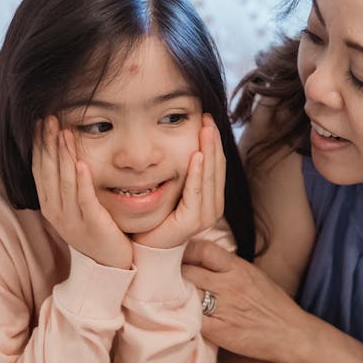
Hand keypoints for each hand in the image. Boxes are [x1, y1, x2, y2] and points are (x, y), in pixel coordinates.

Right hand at [32, 116, 132, 268]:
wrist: (109, 266)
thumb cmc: (95, 232)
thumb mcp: (76, 208)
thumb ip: (68, 187)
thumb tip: (66, 158)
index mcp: (50, 206)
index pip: (39, 170)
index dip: (39, 146)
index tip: (40, 123)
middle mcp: (56, 212)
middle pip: (48, 171)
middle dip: (48, 144)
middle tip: (49, 118)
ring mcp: (72, 219)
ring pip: (64, 181)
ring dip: (64, 155)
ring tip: (65, 132)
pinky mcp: (92, 223)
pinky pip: (84, 198)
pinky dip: (81, 179)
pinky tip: (81, 162)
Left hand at [134, 114, 225, 248]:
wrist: (145, 245)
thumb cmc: (158, 215)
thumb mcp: (175, 188)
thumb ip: (184, 171)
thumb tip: (186, 142)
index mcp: (212, 197)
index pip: (217, 163)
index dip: (213, 140)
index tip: (206, 118)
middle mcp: (213, 206)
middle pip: (217, 166)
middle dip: (213, 140)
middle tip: (207, 117)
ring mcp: (206, 215)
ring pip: (210, 176)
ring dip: (209, 150)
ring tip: (205, 129)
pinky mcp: (193, 221)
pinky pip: (197, 191)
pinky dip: (197, 173)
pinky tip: (197, 155)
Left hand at [181, 239, 307, 362]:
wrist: (290, 334)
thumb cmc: (273, 304)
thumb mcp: (254, 275)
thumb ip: (228, 266)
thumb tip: (202, 257)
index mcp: (237, 268)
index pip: (202, 249)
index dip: (185, 251)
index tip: (176, 255)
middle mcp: (228, 285)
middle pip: (187, 271)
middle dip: (173, 273)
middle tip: (165, 277)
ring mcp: (223, 308)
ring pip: (185, 295)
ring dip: (176, 296)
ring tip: (171, 297)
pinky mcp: (219, 331)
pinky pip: (191, 320)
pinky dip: (184, 318)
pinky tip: (181, 317)